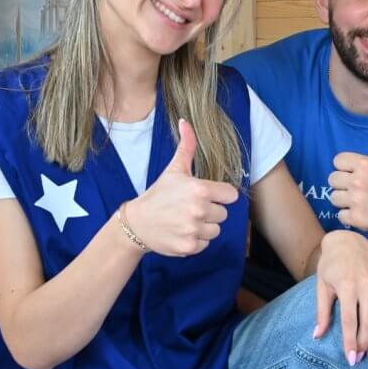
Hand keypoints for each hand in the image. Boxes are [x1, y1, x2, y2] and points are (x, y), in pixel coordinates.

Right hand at [126, 119, 238, 256]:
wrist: (136, 223)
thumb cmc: (158, 194)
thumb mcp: (174, 169)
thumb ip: (186, 146)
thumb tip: (186, 121)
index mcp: (199, 189)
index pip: (230, 195)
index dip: (220, 195)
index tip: (206, 195)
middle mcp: (199, 210)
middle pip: (223, 214)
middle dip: (210, 211)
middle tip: (191, 208)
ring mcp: (193, 230)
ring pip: (215, 230)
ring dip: (204, 227)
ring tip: (186, 220)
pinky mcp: (189, 247)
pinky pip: (206, 244)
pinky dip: (196, 240)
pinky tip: (182, 232)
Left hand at [313, 230, 367, 365]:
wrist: (346, 239)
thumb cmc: (330, 263)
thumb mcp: (322, 285)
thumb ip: (322, 311)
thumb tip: (318, 335)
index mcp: (346, 285)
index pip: (350, 320)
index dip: (351, 342)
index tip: (351, 359)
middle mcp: (365, 283)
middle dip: (365, 342)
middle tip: (361, 357)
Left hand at [329, 104, 367, 241]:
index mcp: (365, 163)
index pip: (337, 161)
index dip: (346, 168)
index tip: (359, 174)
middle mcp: (359, 181)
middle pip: (332, 179)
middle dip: (343, 185)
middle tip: (360, 189)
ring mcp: (357, 201)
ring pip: (333, 197)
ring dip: (344, 201)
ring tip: (360, 201)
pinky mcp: (357, 219)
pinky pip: (340, 216)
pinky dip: (349, 217)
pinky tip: (363, 214)